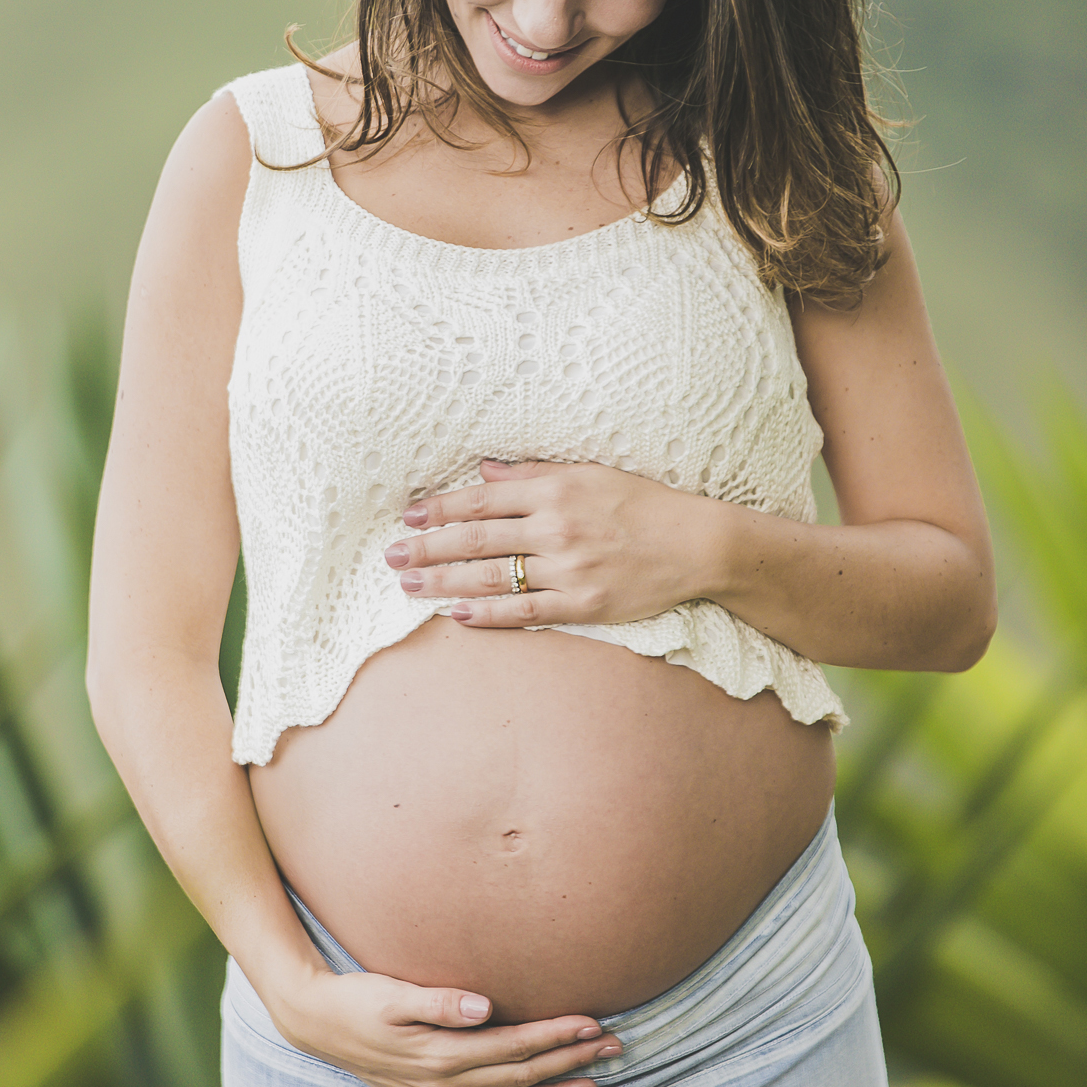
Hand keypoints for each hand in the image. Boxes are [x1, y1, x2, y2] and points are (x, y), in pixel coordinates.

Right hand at [272, 964, 622, 1086]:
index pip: (513, 1046)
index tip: (593, 1022)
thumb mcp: (393, 992)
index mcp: (439, 1052)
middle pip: (520, 1078)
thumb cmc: (358, 998)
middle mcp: (441, 1083)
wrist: (315, 1022)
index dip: (556, 1035)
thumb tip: (484, 1006)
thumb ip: (440, 1001)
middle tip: (614, 1048)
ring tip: (593, 1086)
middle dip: (570, 1063)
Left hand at [383, 458, 723, 626]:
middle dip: (428, 547)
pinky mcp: (582, 603)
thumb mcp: (590, 473)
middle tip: (391, 556)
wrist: (695, 544)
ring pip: (492, 577)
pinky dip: (489, 613)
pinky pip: (525, 611)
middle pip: (477, 539)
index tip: (409, 517)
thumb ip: (534, 474)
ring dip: (445, 582)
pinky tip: (458, 615)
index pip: (482, 500)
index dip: (441, 509)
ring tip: (411, 585)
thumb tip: (486, 472)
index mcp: (556, 490)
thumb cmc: (643, 503)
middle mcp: (556, 528)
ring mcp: (568, 568)